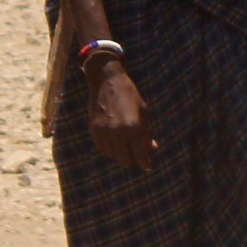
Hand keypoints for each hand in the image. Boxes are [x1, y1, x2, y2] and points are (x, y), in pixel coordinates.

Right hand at [87, 59, 157, 173]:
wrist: (107, 81)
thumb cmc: (130, 94)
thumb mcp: (144, 111)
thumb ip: (147, 132)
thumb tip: (152, 148)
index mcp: (134, 127)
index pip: (140, 155)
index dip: (145, 162)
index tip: (148, 166)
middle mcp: (118, 132)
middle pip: (125, 159)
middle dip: (133, 160)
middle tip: (138, 157)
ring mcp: (104, 132)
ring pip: (113, 155)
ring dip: (121, 155)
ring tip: (127, 149)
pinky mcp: (94, 129)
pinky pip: (102, 148)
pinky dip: (110, 150)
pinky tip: (116, 144)